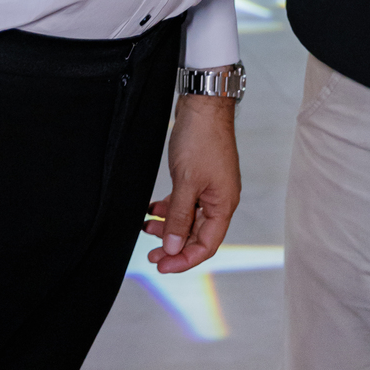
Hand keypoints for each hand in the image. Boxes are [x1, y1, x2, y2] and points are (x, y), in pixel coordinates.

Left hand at [142, 84, 240, 272]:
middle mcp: (220, 200)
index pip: (206, 245)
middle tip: (151, 254)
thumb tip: (174, 247)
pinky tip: (153, 210)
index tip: (162, 265)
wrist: (202, 105)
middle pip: (198, 235)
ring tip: (146, 229)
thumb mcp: (186, 182)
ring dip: (169, 226)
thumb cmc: (201, 139)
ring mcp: (210, 188)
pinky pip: (185, 203)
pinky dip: (169, 208)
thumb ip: (180, 217)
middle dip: (174, 246)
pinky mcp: (199, 177)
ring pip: (189, 219)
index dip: (184, 260)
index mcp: (223, 204)